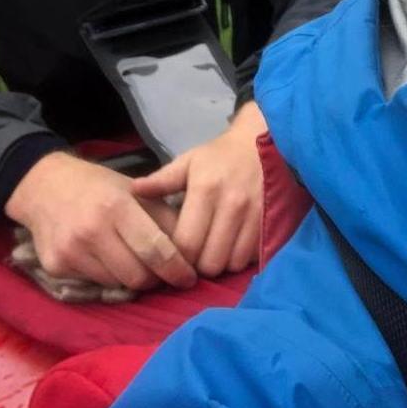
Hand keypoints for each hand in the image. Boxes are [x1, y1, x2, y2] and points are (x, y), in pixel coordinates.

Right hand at [4, 152, 197, 291]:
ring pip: (117, 284)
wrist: (46, 187)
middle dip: (156, 278)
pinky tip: (110, 260)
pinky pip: (95, 284)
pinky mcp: (55, 268)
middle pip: (137, 275)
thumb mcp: (136, 191)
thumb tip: (193, 250)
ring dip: (133, 279)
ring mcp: (70, 251)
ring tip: (137, 263)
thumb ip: (164, 218)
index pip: (154, 248)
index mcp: (116, 206)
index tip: (189, 278)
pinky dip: (110, 277)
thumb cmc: (100, 188)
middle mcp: (91, 230)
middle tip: (165, 273)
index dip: (175, 268)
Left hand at [130, 100, 267, 276]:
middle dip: (198, 266)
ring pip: (232, 265)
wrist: (265, 141)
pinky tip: (233, 247)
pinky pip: (252, 258)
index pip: (186, 244)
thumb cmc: (221, 156)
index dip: (176, 257)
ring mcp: (256, 216)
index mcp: (205, 190)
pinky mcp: (272, 223)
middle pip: (209, 262)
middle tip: (195, 256)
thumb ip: (162, 180)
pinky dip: (240, 259)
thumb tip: (134, 191)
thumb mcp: (189, 161)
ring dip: (220, 264)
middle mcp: (232, 205)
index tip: (174, 254)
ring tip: (214, 251)